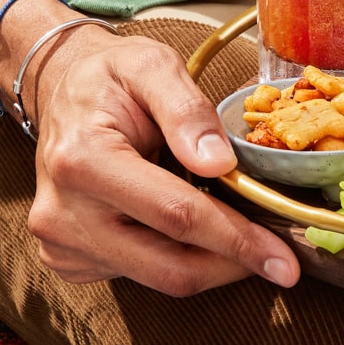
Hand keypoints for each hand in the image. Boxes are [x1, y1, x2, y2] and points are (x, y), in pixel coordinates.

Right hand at [22, 27, 299, 295]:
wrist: (60, 92)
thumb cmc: (110, 78)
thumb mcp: (152, 65)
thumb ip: (187, 109)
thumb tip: (220, 163)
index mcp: (82, 160)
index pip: (175, 215)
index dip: (237, 240)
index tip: (284, 259)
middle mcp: (62, 212)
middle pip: (168, 266)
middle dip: (232, 264)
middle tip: (278, 258)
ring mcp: (60, 242)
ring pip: (157, 278)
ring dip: (209, 261)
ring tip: (235, 229)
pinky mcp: (66, 259)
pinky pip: (137, 274)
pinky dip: (175, 257)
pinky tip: (185, 226)